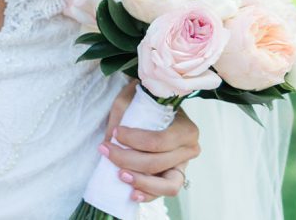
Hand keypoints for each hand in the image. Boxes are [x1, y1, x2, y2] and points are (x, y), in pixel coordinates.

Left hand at [100, 80, 199, 202]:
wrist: (157, 102)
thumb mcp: (130, 100)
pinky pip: (164, 191)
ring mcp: (183, 165)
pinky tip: (132, 194)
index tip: (116, 132)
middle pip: (158, 163)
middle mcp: (189, 149)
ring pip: (168, 185)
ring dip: (142, 182)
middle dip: (128, 160)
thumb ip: (121, 120)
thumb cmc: (144, 100)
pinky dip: (148, 194)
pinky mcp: (173, 176)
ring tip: (120, 174)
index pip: (158, 142)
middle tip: (106, 151)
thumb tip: (110, 143)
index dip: (134, 141)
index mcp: (186, 130)